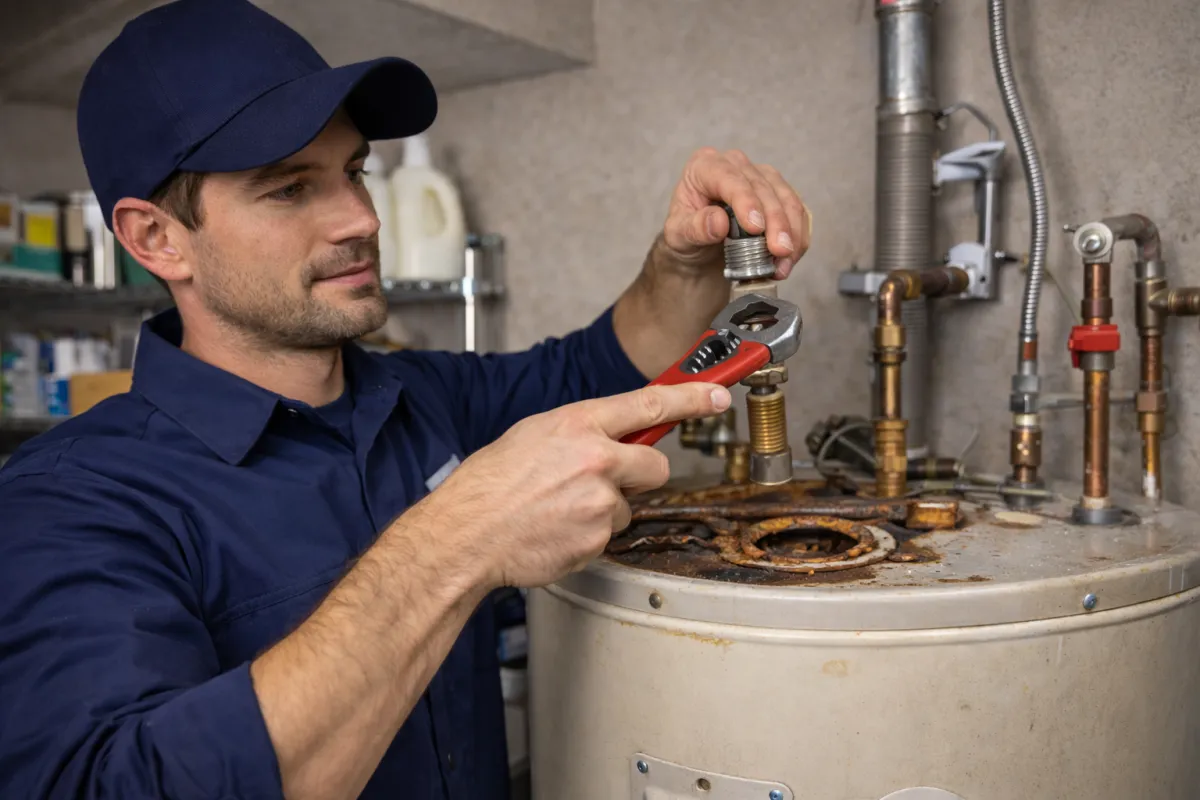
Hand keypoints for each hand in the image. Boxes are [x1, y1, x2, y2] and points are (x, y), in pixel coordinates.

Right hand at [427, 382, 731, 588]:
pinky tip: (555, 530)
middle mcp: (596, 460)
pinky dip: (586, 536)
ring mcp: (600, 503)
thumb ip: (580, 432)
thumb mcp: (533, 434)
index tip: (716, 394)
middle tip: (607, 481)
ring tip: (559, 510)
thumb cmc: (489, 485)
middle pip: (655, 466)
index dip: (691, 397)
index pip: (650, 402)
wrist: (466, 534)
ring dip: (603, 510)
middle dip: (640, 475)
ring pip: (627, 506)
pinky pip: (607, 536)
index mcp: (578, 424)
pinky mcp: (597, 540)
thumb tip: (612, 434)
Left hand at [660, 148, 810, 279]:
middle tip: (779, 251)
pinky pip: (797, 212)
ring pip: (786, 198)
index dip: (745, 200)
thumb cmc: (686, 237)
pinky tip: (790, 259)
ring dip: (791, 232)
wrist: (699, 251)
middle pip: (763, 188)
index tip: (756, 227)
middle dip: (775, 222)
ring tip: (784, 262)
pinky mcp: (779, 195)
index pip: (728, 178)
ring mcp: (761, 178)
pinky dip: (798, 237)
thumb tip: (718, 221)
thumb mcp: (678, 236)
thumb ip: (694, 228)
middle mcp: (735, 165)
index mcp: (705, 167)